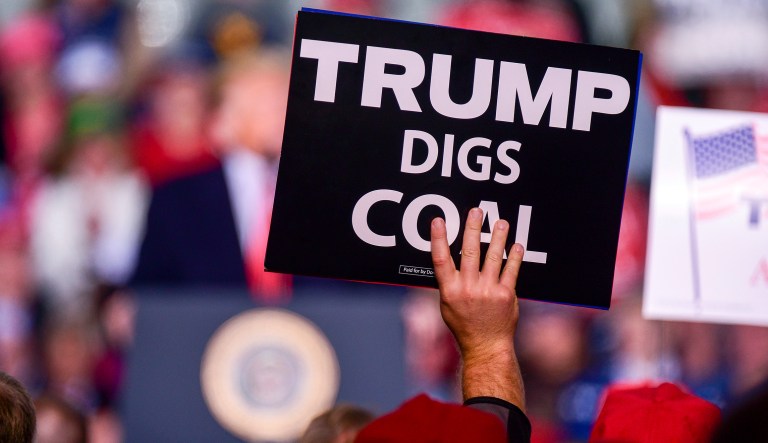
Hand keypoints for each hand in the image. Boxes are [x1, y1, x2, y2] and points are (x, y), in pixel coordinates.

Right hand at [430, 207, 524, 407]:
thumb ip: (449, 283)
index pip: (441, 259)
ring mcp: (488, 291)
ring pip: (493, 257)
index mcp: (450, 290)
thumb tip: (448, 259)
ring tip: (501, 222)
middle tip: (476, 211)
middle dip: (473, 228)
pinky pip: (511, 270)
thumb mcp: (447, 306)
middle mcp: (468, 288)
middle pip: (469, 251)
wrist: (486, 347)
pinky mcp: (506, 295)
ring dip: (498, 237)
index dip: (439, 238)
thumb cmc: (464, 325)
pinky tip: (517, 245)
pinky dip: (514, 256)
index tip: (439, 221)